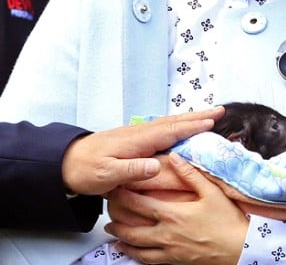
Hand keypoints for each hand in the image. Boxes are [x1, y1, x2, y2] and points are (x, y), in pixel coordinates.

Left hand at [61, 108, 221, 196]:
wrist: (65, 163)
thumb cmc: (85, 170)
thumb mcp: (107, 175)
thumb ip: (131, 170)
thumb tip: (155, 166)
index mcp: (135, 141)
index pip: (169, 131)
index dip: (191, 126)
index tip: (212, 120)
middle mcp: (138, 134)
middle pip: (172, 122)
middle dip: (196, 116)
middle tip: (219, 110)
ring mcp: (135, 136)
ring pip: (167, 124)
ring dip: (188, 119)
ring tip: (207, 116)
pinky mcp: (132, 141)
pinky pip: (161, 131)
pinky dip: (176, 126)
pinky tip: (181, 129)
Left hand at [106, 153, 247, 264]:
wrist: (240, 250)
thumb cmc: (228, 221)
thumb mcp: (211, 192)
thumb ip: (190, 174)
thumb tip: (175, 157)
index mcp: (172, 215)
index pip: (139, 203)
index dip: (123, 195)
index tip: (113, 187)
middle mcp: (165, 234)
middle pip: (132, 226)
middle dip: (117, 217)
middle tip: (106, 208)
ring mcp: (169, 250)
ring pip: (136, 245)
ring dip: (121, 236)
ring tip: (111, 229)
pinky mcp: (174, 261)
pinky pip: (148, 259)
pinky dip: (134, 254)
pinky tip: (128, 249)